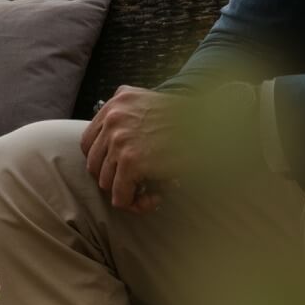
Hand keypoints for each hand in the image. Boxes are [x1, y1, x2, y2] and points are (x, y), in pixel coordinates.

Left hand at [79, 87, 179, 212]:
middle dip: (113, 179)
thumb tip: (114, 158)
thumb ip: (130, 118)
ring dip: (125, 192)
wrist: (214, 123)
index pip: (90, 141)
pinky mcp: (130, 160)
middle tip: (136, 187)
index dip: (103, 162)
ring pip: (105, 181)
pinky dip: (133, 203)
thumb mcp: (152, 104)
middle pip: (94, 163)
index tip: (118, 171)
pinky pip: (120, 194)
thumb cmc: (190, 120)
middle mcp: (112, 117)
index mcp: (117, 101)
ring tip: (149, 193)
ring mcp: (118, 138)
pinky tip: (153, 199)